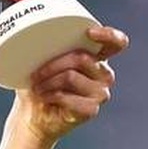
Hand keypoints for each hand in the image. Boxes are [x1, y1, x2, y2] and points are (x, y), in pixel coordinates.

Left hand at [7, 25, 129, 148]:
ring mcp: (100, 93)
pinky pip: (67, 96)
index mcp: (97, 57)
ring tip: (38, 87)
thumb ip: (49, 47)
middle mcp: (103, 74)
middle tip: (36, 74)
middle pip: (82, 58)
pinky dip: (50, 96)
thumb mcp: (41, 61)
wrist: (31, 116)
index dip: (108, 35)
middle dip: (53, 64)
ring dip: (48, 81)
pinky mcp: (91, 109)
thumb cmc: (39, 85)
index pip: (116, 43)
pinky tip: (45, 97)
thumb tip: (35, 36)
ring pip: (71, 76)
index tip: (89, 33)